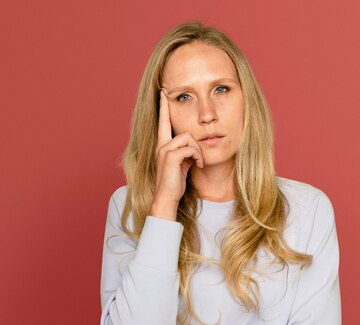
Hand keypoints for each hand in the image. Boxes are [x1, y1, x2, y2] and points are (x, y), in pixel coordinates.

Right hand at [151, 90, 203, 219]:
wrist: (167, 198)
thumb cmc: (175, 184)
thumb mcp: (182, 164)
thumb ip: (185, 152)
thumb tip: (195, 146)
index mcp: (162, 146)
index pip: (163, 122)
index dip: (163, 107)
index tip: (163, 92)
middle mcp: (161, 145)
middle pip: (184, 130)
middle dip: (195, 145)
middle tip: (198, 160)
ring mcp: (164, 150)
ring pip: (189, 138)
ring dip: (198, 152)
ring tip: (198, 164)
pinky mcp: (171, 156)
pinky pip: (190, 147)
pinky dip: (197, 156)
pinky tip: (198, 166)